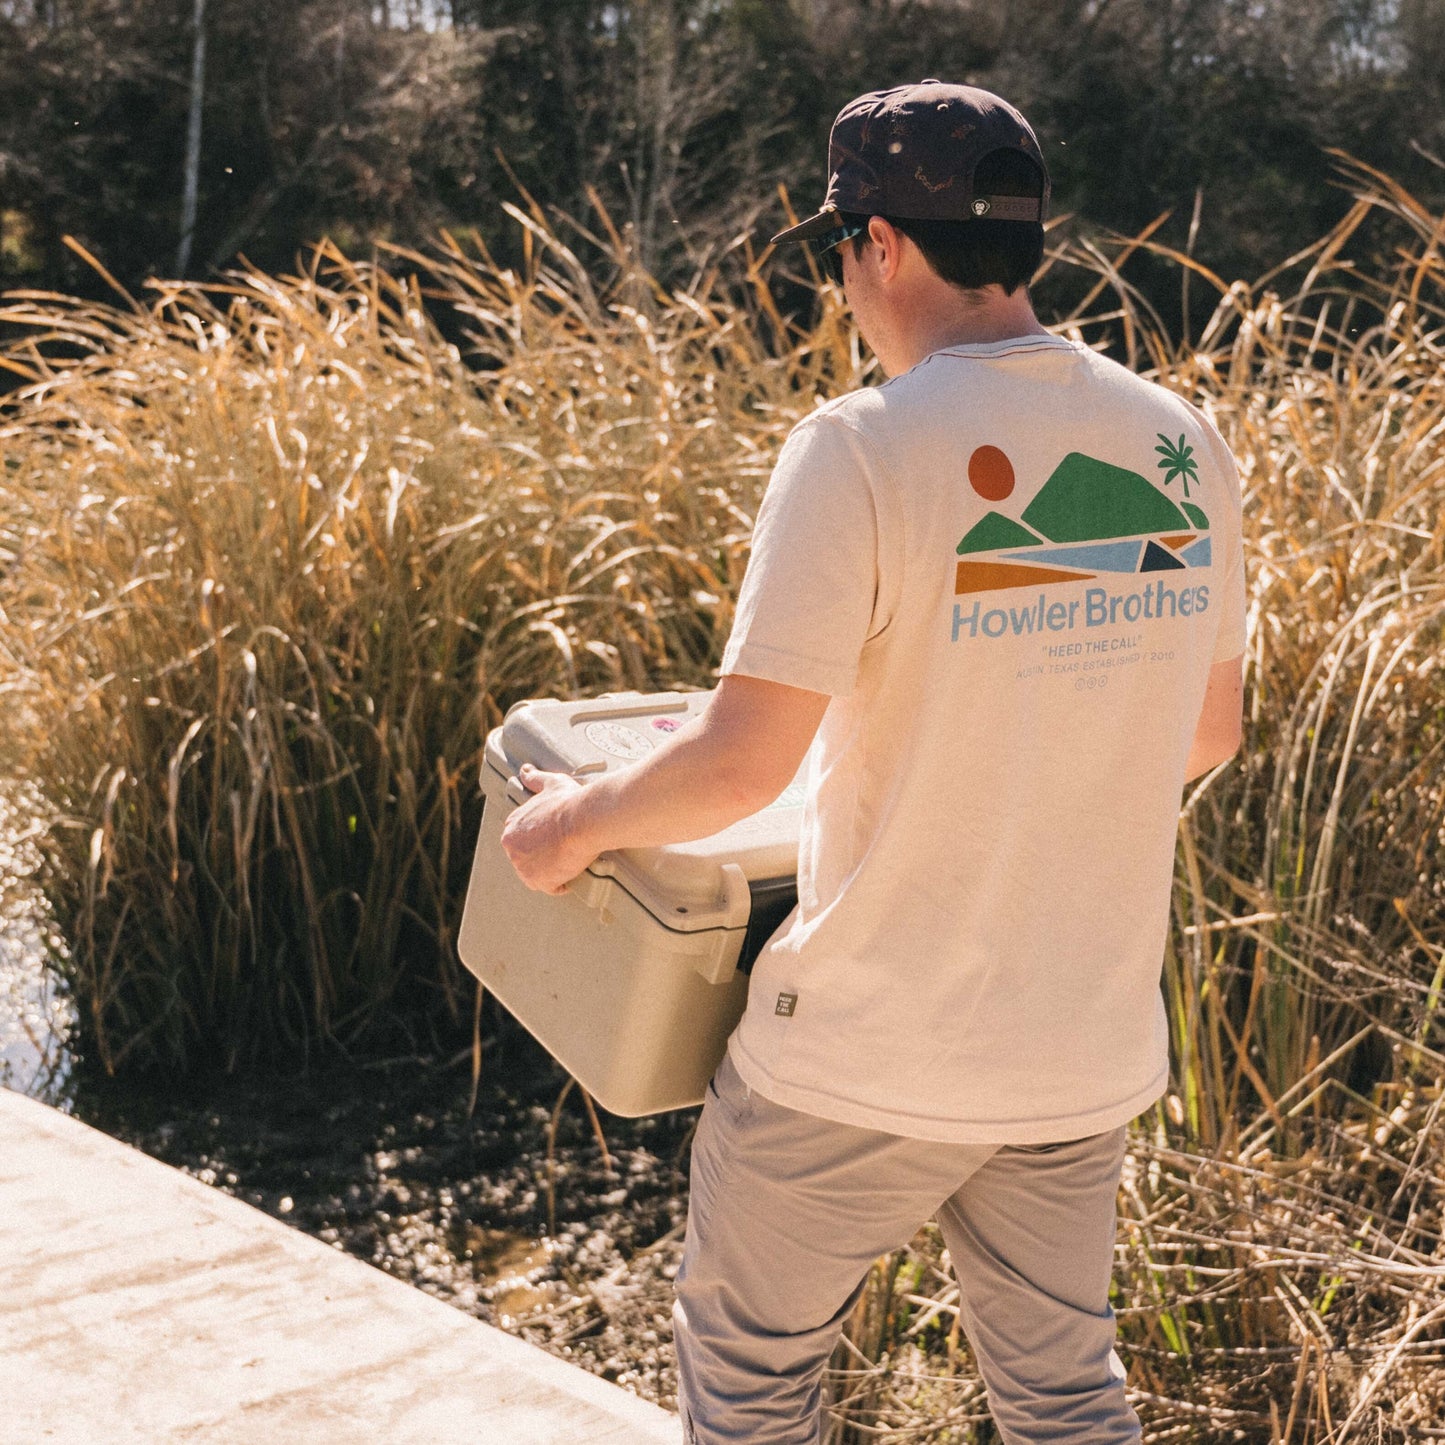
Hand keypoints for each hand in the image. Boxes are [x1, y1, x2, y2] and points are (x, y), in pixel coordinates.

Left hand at [499, 765, 596, 894]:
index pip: (522, 840)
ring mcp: (522, 866)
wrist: (583, 820)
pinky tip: (569, 878)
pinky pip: (549, 888)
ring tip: (567, 862)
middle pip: (527, 859)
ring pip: (536, 874)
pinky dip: (559, 885)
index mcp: (511, 826)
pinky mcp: (537, 881)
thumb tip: (526, 771)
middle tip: (563, 851)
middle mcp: (511, 847)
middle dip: (543, 858)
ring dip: (550, 872)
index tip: (554, 839)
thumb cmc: (569, 802)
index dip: (540, 841)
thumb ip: (535, 779)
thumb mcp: (550, 784)